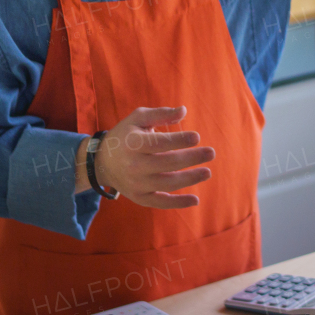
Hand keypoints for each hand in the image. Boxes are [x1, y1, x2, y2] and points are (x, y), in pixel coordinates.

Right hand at [74, 106, 213, 208]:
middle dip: (191, 158)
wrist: (103, 161)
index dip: (179, 140)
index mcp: (133, 143)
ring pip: (167, 183)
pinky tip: (195, 199)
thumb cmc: (126, 135)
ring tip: (207, 172)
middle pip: (167, 163)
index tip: (197, 137)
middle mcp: (133, 165)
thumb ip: (161, 113)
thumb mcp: (138, 118)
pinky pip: (160, 202)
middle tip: (211, 153)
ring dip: (190, 179)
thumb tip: (184, 111)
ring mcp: (136, 184)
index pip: (159, 143)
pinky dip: (178, 203)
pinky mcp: (139, 197)